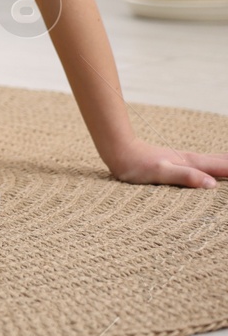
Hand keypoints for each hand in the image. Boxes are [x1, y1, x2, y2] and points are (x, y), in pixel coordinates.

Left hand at [106, 140, 227, 187]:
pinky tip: (219, 170)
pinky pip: (207, 165)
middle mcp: (193, 161)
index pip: (225, 167)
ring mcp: (187, 161)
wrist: (118, 151)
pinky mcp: (180, 164)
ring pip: (217, 162)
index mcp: (193, 164)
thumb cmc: (136, 164)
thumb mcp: (160, 173)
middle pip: (225, 162)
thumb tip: (212, 184)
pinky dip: (220, 165)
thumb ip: (185, 177)